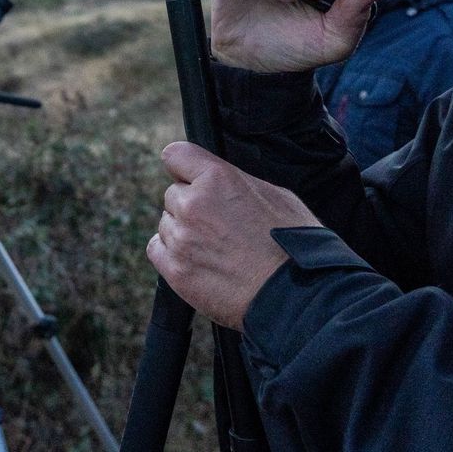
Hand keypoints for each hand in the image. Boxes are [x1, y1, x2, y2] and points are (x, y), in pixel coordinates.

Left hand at [146, 142, 320, 330]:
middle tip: (218, 225)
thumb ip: (237, 183)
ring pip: (166, 223)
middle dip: (191, 205)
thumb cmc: (294, 244)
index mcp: (218, 179)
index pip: (175, 155)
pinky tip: (198, 261)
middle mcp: (193, 204)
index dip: (184, 167)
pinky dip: (172, 253)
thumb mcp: (276, 195)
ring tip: (216, 248)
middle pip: (173, 194)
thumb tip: (220, 183)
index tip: (189, 177)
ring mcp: (181, 238)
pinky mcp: (175, 270)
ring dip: (183, 231)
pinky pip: (157, 249)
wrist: (296, 296)